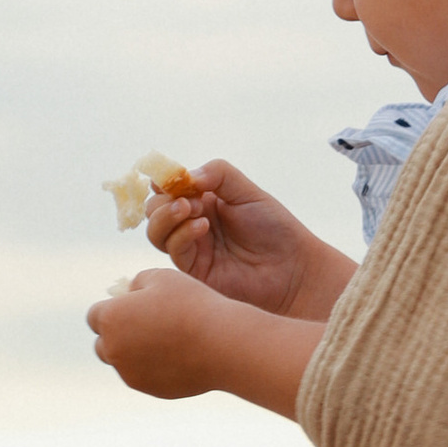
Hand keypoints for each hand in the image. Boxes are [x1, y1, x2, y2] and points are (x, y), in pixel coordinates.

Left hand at [88, 262, 235, 399]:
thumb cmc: (192, 304)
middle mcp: (113, 350)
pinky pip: (144, 377)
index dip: (113, 309)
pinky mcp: (150, 389)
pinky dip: (153, 368)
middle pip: (102, 344)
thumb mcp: (161, 277)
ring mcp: (130, 373)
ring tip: (163, 340)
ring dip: (134, 353)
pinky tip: (177, 356)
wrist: (222, 343)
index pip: (95, 316)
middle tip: (143, 326)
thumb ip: (136, 284)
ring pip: (123, 363)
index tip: (132, 307)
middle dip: (117, 336)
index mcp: (110, 319)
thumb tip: (129, 295)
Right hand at [146, 159, 352, 318]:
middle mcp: (192, 224)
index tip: (170, 176)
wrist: (293, 269)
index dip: (164, 180)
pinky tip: (203, 226)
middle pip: (154, 209)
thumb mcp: (247, 191)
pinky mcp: (194, 272)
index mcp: (204, 202)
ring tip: (193, 209)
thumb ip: (217, 174)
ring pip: (156, 232)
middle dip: (165, 199)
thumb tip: (186, 176)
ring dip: (167, 215)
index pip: (168, 188)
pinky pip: (173, 251)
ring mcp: (192, 249)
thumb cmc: (275, 229)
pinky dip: (182, 234)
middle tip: (188, 198)